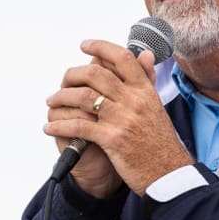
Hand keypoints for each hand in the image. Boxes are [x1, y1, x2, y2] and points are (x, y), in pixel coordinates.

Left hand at [45, 39, 192, 197]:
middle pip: (96, 74)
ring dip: (61, 98)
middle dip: (73, 74)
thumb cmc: (161, 142)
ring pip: (83, 97)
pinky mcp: (112, 139)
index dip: (100, 47)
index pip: (122, 58)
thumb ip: (147, 79)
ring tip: (52, 102)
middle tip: (64, 80)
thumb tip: (145, 54)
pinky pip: (78, 126)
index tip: (85, 46)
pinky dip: (59, 125)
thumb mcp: (157, 105)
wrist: (168, 173)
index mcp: (145, 90)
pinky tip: (50, 127)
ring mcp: (122, 119)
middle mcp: (134, 101)